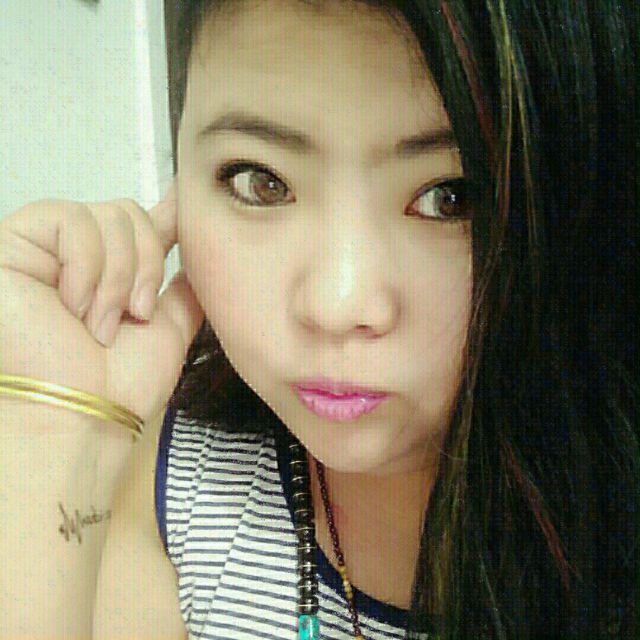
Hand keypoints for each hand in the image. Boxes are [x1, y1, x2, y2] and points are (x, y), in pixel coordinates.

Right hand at [0, 183, 204, 426]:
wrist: (82, 415)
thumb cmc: (120, 385)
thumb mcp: (169, 328)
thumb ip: (183, 287)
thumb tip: (195, 251)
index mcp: (110, 275)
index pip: (138, 226)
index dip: (164, 210)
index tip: (186, 195)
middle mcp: (75, 259)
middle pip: (129, 213)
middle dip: (144, 267)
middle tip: (133, 315)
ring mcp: (41, 250)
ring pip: (106, 217)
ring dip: (117, 278)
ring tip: (100, 323)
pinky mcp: (11, 245)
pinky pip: (71, 222)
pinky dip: (87, 268)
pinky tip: (73, 305)